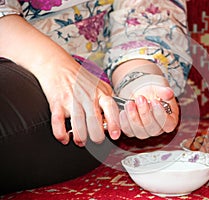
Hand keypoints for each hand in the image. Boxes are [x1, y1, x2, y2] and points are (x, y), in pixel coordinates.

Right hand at [0, 15, 120, 145]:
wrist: (57, 64)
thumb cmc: (79, 77)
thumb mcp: (99, 85)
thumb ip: (107, 98)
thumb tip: (116, 116)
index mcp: (99, 93)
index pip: (110, 108)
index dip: (114, 123)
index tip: (115, 135)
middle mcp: (87, 96)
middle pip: (94, 120)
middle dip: (96, 135)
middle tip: (97, 140)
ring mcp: (71, 99)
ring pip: (78, 124)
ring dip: (80, 137)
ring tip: (81, 141)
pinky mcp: (56, 102)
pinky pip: (58, 122)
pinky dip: (61, 133)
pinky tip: (64, 138)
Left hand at [118, 79, 178, 138]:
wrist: (142, 95)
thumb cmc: (153, 95)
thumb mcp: (160, 90)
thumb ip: (164, 92)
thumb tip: (168, 93)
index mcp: (169, 121)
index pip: (168, 124)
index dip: (160, 114)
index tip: (154, 101)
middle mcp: (158, 130)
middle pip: (152, 128)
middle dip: (144, 112)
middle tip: (140, 98)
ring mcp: (145, 132)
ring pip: (139, 131)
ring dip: (133, 116)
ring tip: (130, 103)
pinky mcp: (133, 132)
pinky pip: (128, 131)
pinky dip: (124, 121)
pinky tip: (123, 111)